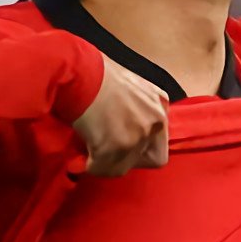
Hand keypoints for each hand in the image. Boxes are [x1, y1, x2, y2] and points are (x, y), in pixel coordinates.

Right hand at [72, 54, 169, 176]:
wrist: (78, 72)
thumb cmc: (96, 72)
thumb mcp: (129, 85)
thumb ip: (137, 107)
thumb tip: (123, 126)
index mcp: (161, 103)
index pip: (162, 139)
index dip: (143, 146)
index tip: (125, 144)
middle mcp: (155, 121)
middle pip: (150, 157)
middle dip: (128, 156)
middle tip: (109, 148)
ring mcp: (138, 135)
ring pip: (125, 165)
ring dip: (107, 162)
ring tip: (91, 152)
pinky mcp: (118, 147)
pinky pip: (103, 169)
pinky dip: (91, 166)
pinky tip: (81, 157)